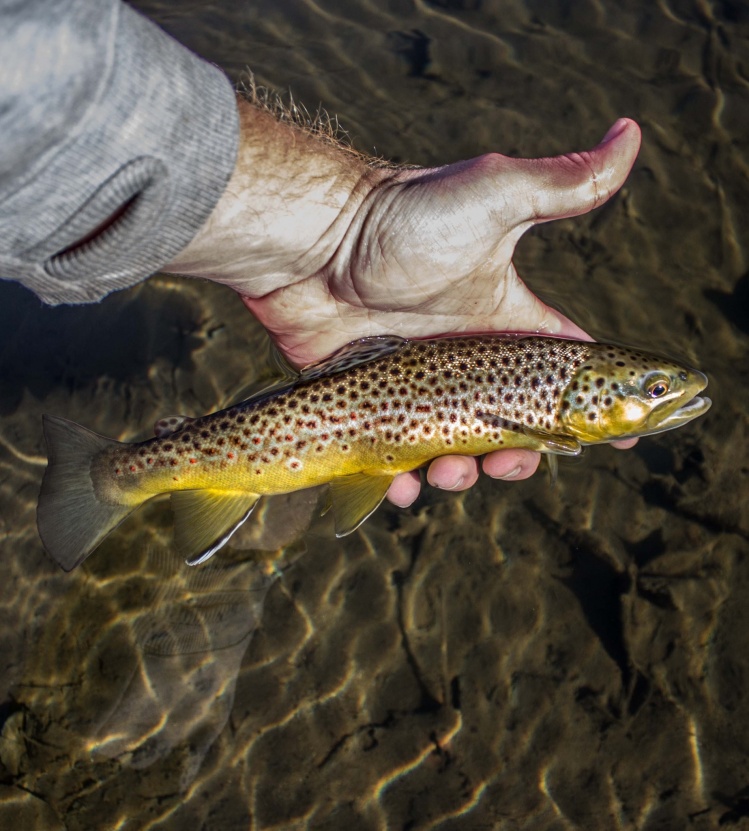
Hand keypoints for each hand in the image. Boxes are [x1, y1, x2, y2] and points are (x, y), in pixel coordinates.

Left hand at [166, 98, 640, 506]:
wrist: (310, 243)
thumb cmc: (401, 221)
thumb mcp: (493, 198)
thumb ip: (562, 184)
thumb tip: (632, 133)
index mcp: (503, 318)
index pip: (562, 365)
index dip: (591, 403)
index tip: (622, 437)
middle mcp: (463, 354)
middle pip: (511, 423)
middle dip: (521, 454)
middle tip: (511, 463)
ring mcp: (415, 381)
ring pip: (454, 447)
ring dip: (462, 473)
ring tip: (448, 471)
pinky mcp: (368, 400)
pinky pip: (392, 455)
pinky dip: (402, 479)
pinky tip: (402, 485)